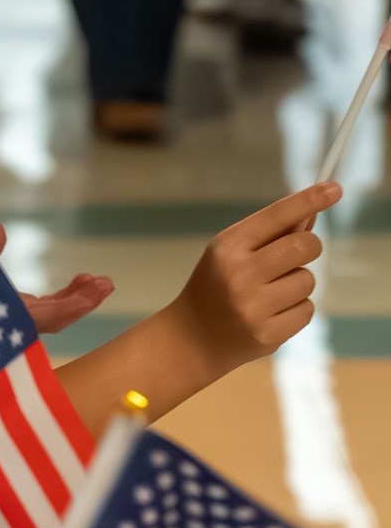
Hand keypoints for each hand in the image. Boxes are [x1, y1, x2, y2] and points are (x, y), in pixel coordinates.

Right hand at [0, 221, 115, 337]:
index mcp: (3, 317)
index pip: (44, 317)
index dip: (70, 305)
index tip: (92, 291)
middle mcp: (13, 323)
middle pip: (57, 319)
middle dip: (82, 302)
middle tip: (106, 284)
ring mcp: (18, 319)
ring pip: (56, 315)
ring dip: (78, 298)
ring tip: (99, 281)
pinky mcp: (20, 312)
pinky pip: (49, 308)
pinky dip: (66, 296)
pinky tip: (81, 279)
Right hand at [167, 182, 336, 380]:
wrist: (192, 339)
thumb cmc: (218, 286)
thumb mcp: (232, 252)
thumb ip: (271, 233)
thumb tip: (311, 213)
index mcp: (228, 247)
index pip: (278, 215)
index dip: (310, 199)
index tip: (335, 189)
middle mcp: (239, 275)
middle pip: (304, 246)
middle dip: (309, 247)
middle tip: (297, 254)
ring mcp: (253, 308)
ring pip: (307, 280)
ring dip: (298, 283)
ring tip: (271, 294)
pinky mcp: (267, 335)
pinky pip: (307, 310)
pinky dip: (296, 310)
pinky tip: (272, 314)